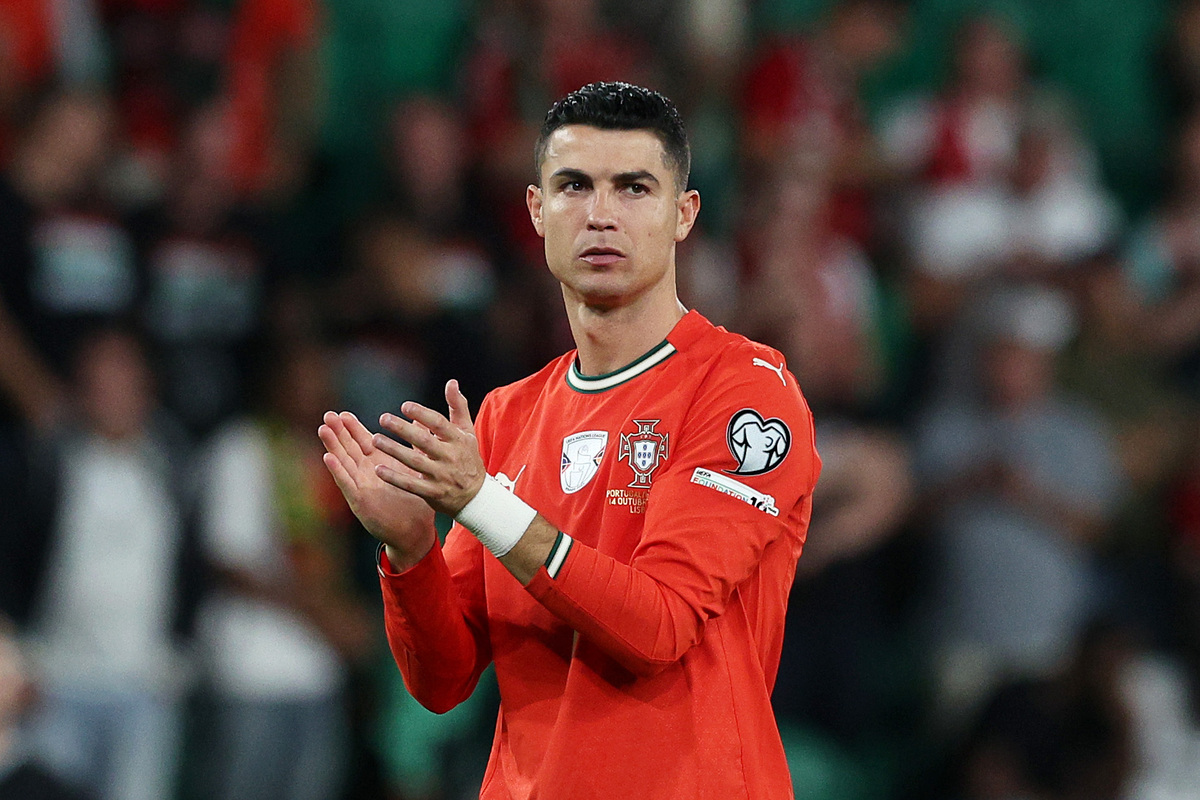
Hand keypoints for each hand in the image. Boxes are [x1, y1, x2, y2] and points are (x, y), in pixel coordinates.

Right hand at [318, 410, 434, 560]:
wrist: (414, 531)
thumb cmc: (414, 501)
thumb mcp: (414, 470)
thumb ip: (414, 445)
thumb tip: (417, 421)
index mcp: (380, 463)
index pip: (363, 441)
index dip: (352, 428)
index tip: (343, 413)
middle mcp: (367, 473)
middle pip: (349, 448)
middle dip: (338, 432)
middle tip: (328, 415)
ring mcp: (361, 486)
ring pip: (344, 462)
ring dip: (333, 446)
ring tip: (323, 430)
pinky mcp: (359, 500)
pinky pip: (346, 483)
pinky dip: (337, 470)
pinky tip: (328, 458)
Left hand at [371, 380, 485, 516]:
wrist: (476, 496)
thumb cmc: (468, 457)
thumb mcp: (467, 432)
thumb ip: (458, 406)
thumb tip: (451, 382)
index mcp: (458, 440)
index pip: (439, 424)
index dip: (422, 414)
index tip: (404, 406)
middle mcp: (450, 457)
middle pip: (424, 442)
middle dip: (403, 430)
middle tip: (384, 418)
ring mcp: (441, 476)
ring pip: (415, 462)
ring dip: (394, 450)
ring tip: (375, 439)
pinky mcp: (433, 493)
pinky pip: (411, 485)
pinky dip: (394, 478)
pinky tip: (378, 469)